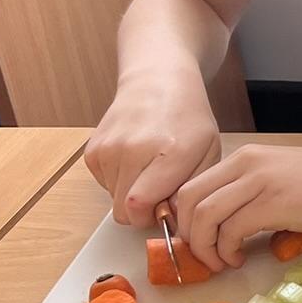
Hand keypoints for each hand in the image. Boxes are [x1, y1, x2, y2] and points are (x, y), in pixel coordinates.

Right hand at [84, 76, 222, 227]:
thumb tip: (169, 220)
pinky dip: (119, 180)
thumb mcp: (208, 153)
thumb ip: (191, 190)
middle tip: (161, 189)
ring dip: (132, 193)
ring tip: (150, 167)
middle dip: (144, 210)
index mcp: (170, 152)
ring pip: (114, 200)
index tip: (166, 209)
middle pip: (124, 210)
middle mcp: (133, 149)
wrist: (157, 82)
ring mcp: (109, 148)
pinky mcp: (93, 150)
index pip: (140, 206)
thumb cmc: (188, 120)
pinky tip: (135, 159)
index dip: (152, 218)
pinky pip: (104, 184)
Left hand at [172, 144, 301, 270]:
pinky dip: (227, 250)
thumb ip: (250, 196)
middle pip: (188, 200)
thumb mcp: (279, 181)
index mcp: (245, 158)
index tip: (196, 240)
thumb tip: (224, 229)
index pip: (192, 186)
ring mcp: (258, 182)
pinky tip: (240, 258)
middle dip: (186, 234)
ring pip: (203, 216)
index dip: (184, 218)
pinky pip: (230, 230)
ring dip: (204, 247)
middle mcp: (245, 164)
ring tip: (221, 261)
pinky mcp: (273, 203)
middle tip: (202, 254)